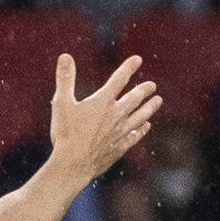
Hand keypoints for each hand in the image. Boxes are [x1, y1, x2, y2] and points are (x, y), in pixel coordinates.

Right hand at [44, 54, 161, 185]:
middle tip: (152, 86)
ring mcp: (121, 131)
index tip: (137, 60)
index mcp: (102, 101)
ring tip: (158, 101)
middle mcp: (116, 114)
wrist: (74, 164)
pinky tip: (146, 126)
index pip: (119, 79)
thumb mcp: (61, 104)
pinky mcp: (121, 147)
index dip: (128, 68)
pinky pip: (136, 135)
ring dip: (150, 107)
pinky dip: (142, 129)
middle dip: (144, 90)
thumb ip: (65, 79)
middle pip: (135, 98)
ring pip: (141, 116)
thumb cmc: (65, 134)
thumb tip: (65, 56)